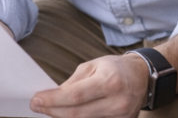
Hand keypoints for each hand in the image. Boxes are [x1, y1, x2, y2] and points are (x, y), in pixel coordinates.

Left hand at [30, 54, 149, 117]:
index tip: (36, 100)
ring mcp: (120, 117)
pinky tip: (65, 114)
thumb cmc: (115, 68)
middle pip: (77, 114)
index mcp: (109, 82)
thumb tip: (53, 96)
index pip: (75, 96)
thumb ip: (73, 82)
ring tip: (49, 109)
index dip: (53, 100)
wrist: (142, 77)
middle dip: (52, 111)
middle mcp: (116, 102)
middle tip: (36, 106)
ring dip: (62, 117)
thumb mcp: (93, 66)